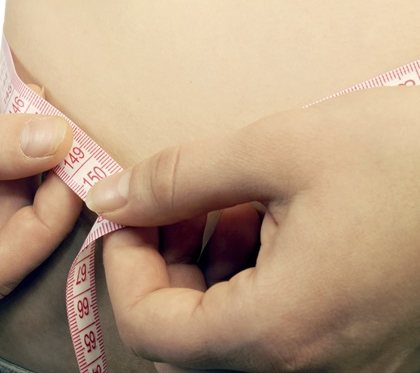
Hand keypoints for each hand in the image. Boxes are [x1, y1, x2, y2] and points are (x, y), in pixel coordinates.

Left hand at [87, 87, 419, 371]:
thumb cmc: (405, 158)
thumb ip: (179, 178)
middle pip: (182, 343)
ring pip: (223, 341)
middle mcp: (306, 370)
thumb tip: (110, 197)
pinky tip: (261, 225)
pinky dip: (242, 283)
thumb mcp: (279, 150)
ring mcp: (334, 365)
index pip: (151, 331)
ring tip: (225, 207)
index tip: (131, 213)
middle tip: (175, 207)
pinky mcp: (351, 349)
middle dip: (162, 270)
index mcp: (281, 331)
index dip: (124, 267)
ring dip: (201, 275)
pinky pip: (268, 334)